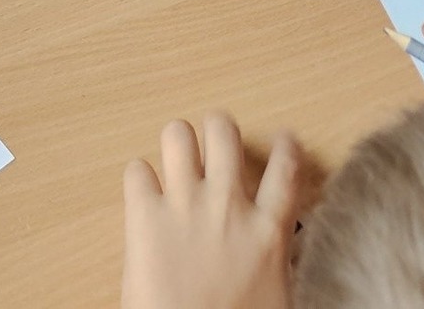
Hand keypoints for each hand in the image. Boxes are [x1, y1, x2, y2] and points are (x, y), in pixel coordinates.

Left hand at [122, 114, 301, 308]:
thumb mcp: (274, 295)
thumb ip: (272, 258)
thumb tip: (270, 247)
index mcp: (268, 233)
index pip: (287, 168)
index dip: (286, 147)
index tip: (284, 140)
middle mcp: (228, 206)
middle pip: (223, 130)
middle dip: (218, 131)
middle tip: (214, 147)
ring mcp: (184, 205)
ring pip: (177, 133)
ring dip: (178, 145)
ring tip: (177, 161)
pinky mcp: (144, 216)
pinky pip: (136, 170)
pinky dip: (139, 179)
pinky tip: (144, 197)